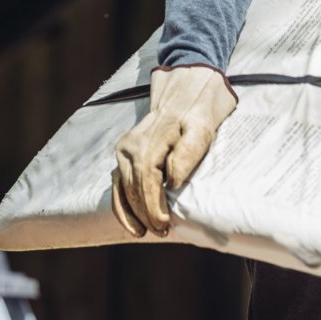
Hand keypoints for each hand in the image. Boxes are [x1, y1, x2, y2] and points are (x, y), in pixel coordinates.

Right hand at [112, 65, 236, 237]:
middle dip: (145, 214)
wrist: (187, 87)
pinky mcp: (126, 151)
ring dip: (130, 213)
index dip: (153, 209)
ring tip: (145, 231)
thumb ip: (187, 154)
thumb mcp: (202, 129)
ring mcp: (125, 148)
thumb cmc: (199, 110)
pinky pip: (118, 181)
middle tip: (162, 232)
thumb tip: (171, 182)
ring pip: (121, 188)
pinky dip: (121, 202)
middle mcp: (130, 146)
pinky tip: (131, 220)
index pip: (145, 185)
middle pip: (131, 189)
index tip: (165, 226)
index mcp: (147, 143)